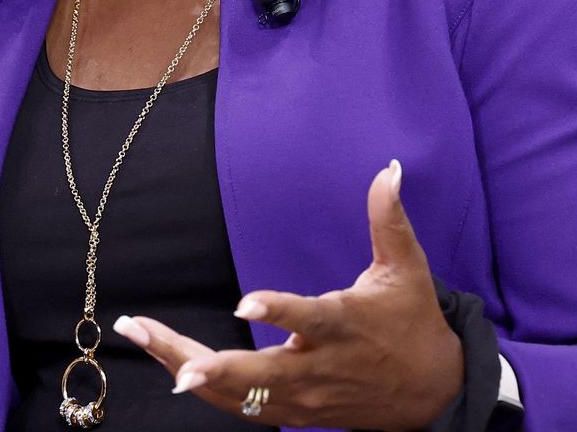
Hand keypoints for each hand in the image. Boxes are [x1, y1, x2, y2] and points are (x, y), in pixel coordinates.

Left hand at [112, 158, 465, 430]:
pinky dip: (206, 392)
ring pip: (242, 395)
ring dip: (190, 372)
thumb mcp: (406, 268)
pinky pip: (242, 408)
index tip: (245, 303)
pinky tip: (168, 363)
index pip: (310, 320)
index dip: (278, 312)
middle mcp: (321, 368)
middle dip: (214, 369)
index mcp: (346, 326)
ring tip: (142, 338)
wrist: (434, 393)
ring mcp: (306, 398)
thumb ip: (388, 218)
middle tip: (174, 362)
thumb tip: (389, 169)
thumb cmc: (413, 322)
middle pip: (263, 375)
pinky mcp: (297, 415)